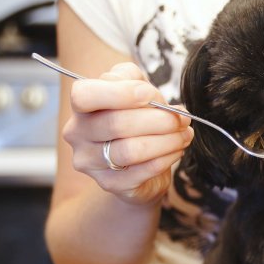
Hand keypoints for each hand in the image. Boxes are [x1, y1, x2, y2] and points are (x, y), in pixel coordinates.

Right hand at [62, 62, 193, 204]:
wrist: (137, 165)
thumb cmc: (136, 120)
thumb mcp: (133, 90)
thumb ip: (133, 80)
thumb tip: (147, 92)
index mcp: (81, 107)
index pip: (85, 95)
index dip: (121, 92)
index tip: (150, 94)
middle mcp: (78, 134)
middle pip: (117, 124)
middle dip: (159, 119)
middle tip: (182, 118)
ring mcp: (91, 162)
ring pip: (131, 150)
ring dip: (168, 140)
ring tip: (185, 134)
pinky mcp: (110, 184)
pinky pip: (144, 170)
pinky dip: (167, 157)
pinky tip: (178, 150)